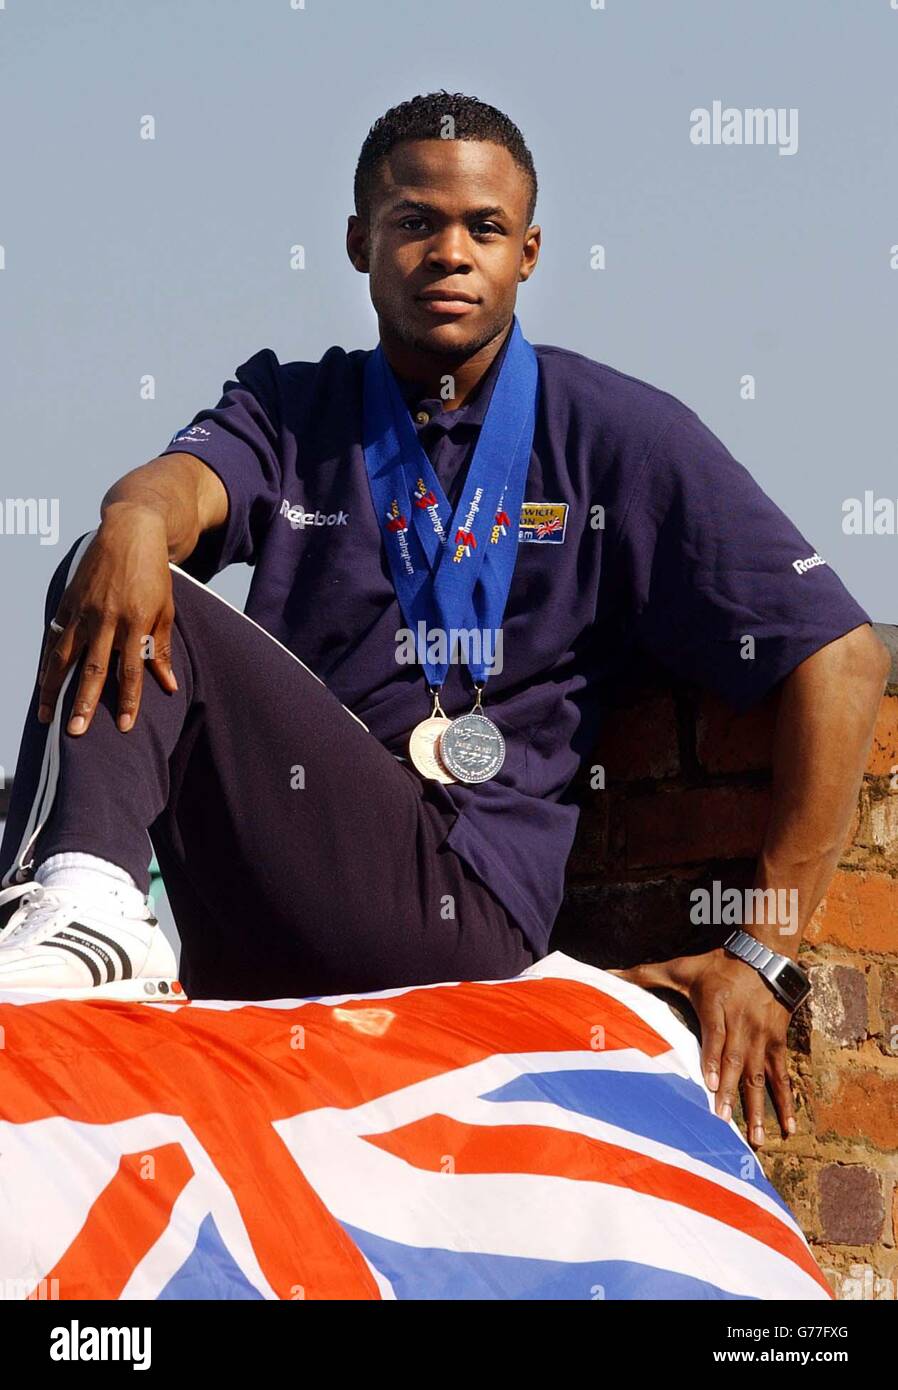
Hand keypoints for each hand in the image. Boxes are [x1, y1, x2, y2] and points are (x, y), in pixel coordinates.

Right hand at [37, 506, 177, 735]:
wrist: (130, 531)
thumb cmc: (153, 574)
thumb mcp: (165, 609)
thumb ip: (162, 648)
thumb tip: (168, 685)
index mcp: (136, 622)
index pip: (132, 671)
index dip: (130, 701)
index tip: (125, 727)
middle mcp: (107, 619)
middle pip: (94, 669)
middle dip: (84, 703)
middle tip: (76, 731)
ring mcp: (84, 610)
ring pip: (64, 656)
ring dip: (54, 688)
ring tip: (46, 715)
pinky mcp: (68, 601)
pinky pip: (55, 637)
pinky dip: (47, 661)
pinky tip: (42, 682)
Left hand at [608, 948, 795, 1146]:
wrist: (763, 956)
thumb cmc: (715, 967)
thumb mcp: (680, 967)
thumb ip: (644, 975)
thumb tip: (607, 974)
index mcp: (716, 1005)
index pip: (715, 1034)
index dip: (713, 1058)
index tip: (709, 1083)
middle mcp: (741, 1023)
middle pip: (736, 1060)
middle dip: (730, 1093)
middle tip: (723, 1121)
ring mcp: (761, 1037)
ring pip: (759, 1075)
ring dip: (758, 1108)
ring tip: (757, 1139)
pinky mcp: (776, 1044)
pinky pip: (782, 1076)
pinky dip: (786, 1102)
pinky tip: (788, 1128)